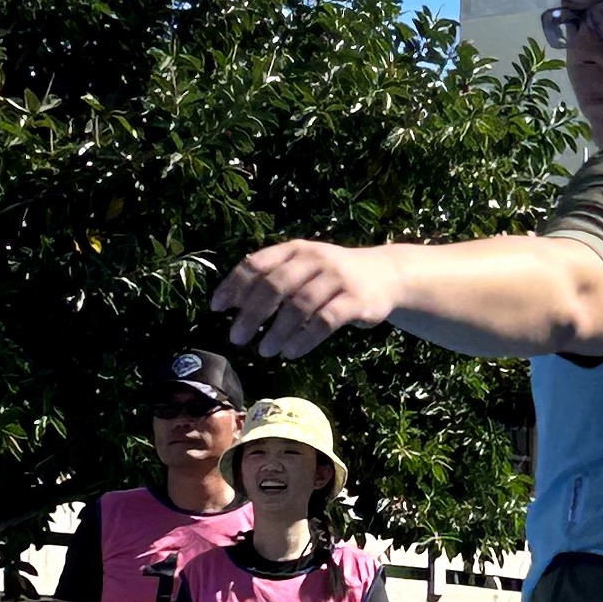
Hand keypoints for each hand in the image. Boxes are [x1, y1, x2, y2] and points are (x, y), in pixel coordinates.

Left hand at [211, 238, 404, 359]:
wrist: (385, 274)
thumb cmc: (333, 275)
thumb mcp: (304, 266)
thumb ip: (273, 278)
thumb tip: (230, 304)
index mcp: (296, 249)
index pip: (257, 263)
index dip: (234, 285)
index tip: (217, 308)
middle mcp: (315, 259)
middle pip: (275, 285)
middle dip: (251, 313)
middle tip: (236, 337)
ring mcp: (337, 279)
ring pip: (299, 306)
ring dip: (277, 331)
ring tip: (264, 351)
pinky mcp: (355, 300)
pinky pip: (325, 321)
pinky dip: (304, 339)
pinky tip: (290, 352)